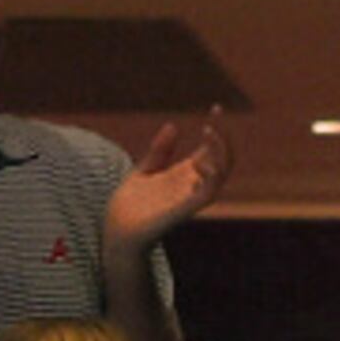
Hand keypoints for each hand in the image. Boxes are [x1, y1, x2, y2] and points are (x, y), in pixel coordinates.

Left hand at [105, 113, 234, 257]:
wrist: (116, 232)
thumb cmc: (130, 207)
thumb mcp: (144, 170)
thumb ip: (160, 151)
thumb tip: (174, 126)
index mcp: (184, 175)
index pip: (210, 150)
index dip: (217, 129)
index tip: (216, 108)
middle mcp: (191, 185)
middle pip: (222, 160)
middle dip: (223, 138)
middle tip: (214, 119)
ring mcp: (189, 198)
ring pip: (220, 175)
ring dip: (220, 153)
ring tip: (209, 132)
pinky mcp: (182, 211)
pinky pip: (206, 194)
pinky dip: (211, 177)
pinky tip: (200, 161)